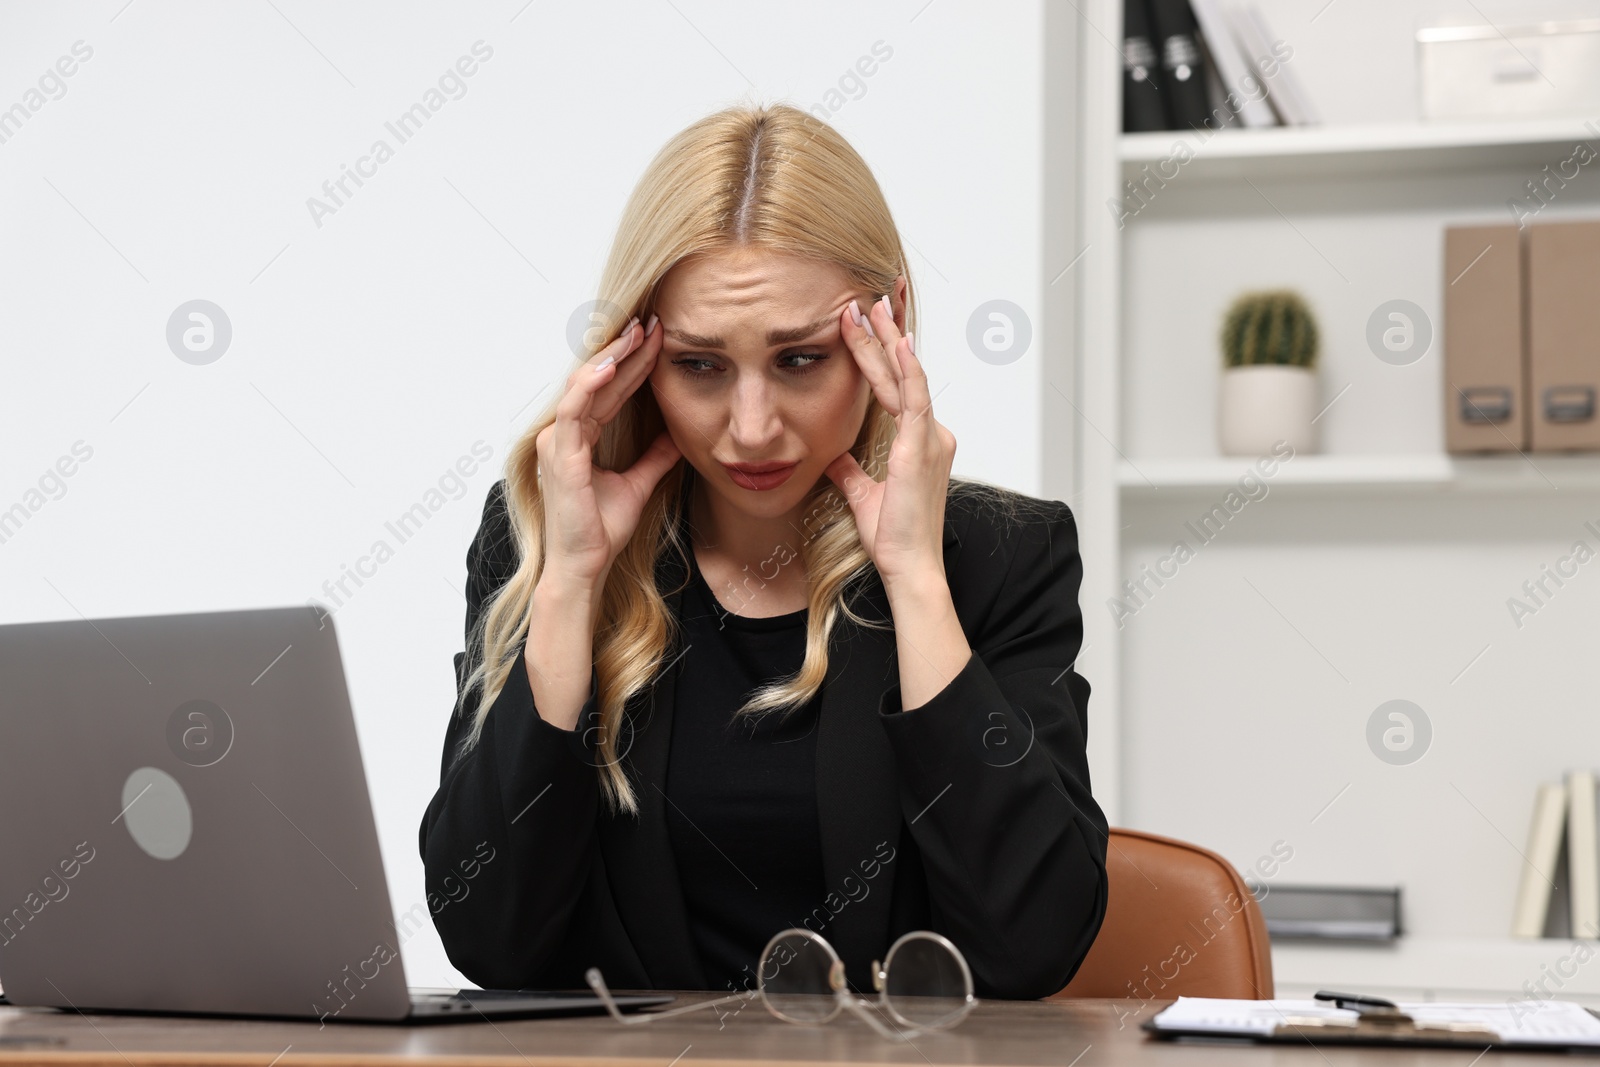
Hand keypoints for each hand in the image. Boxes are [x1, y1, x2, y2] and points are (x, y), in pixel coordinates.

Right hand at [534, 315, 681, 590]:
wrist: (586, 565)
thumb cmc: (601, 529)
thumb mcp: (639, 484)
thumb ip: (654, 457)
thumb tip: (678, 437)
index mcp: (580, 437)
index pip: (610, 390)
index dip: (633, 363)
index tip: (659, 338)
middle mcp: (564, 433)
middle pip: (598, 380)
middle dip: (626, 350)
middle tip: (652, 322)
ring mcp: (557, 441)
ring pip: (584, 385)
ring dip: (611, 357)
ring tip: (636, 333)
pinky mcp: (558, 454)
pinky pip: (574, 409)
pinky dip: (591, 383)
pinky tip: (612, 363)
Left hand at [823, 293, 956, 588]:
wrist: (909, 566)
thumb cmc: (893, 538)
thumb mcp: (864, 496)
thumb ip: (851, 473)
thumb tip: (834, 457)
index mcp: (918, 442)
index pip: (898, 386)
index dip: (882, 353)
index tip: (868, 323)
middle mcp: (930, 434)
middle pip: (904, 372)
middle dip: (887, 332)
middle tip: (870, 295)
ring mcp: (929, 438)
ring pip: (907, 377)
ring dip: (888, 339)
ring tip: (872, 305)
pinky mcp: (921, 447)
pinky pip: (915, 398)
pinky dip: (906, 368)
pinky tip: (897, 342)